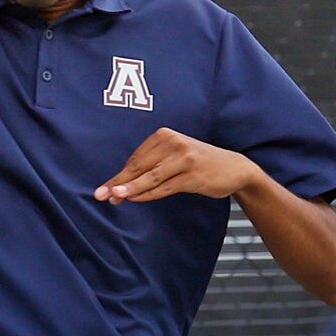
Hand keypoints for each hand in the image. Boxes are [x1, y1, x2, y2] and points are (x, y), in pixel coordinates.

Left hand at [94, 129, 260, 204]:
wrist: (234, 168)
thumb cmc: (199, 162)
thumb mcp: (175, 156)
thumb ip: (151, 166)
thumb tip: (122, 185)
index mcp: (165, 135)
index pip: (136, 158)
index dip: (120, 175)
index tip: (105, 188)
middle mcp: (174, 143)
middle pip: (140, 166)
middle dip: (119, 183)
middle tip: (101, 195)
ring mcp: (184, 159)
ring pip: (151, 177)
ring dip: (130, 189)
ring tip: (114, 197)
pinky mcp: (193, 175)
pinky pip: (165, 187)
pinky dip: (149, 194)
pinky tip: (136, 199)